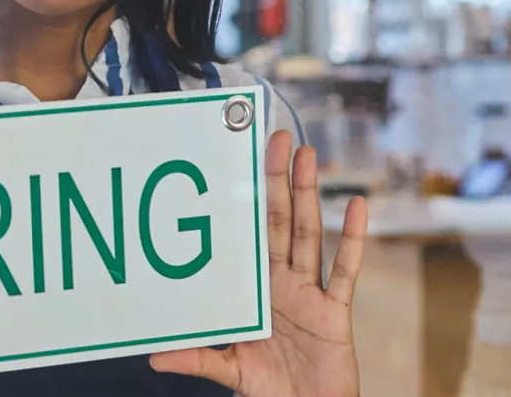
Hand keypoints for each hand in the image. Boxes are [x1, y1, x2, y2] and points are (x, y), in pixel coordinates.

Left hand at [149, 131, 367, 396]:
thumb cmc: (272, 390)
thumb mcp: (229, 370)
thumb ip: (198, 359)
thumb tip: (153, 357)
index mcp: (255, 290)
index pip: (248, 234)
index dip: (247, 199)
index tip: (241, 159)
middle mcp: (283, 284)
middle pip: (278, 222)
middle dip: (277, 180)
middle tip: (275, 138)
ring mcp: (310, 294)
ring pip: (308, 235)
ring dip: (309, 195)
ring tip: (307, 155)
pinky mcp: (335, 312)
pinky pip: (345, 271)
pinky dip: (352, 239)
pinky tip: (357, 206)